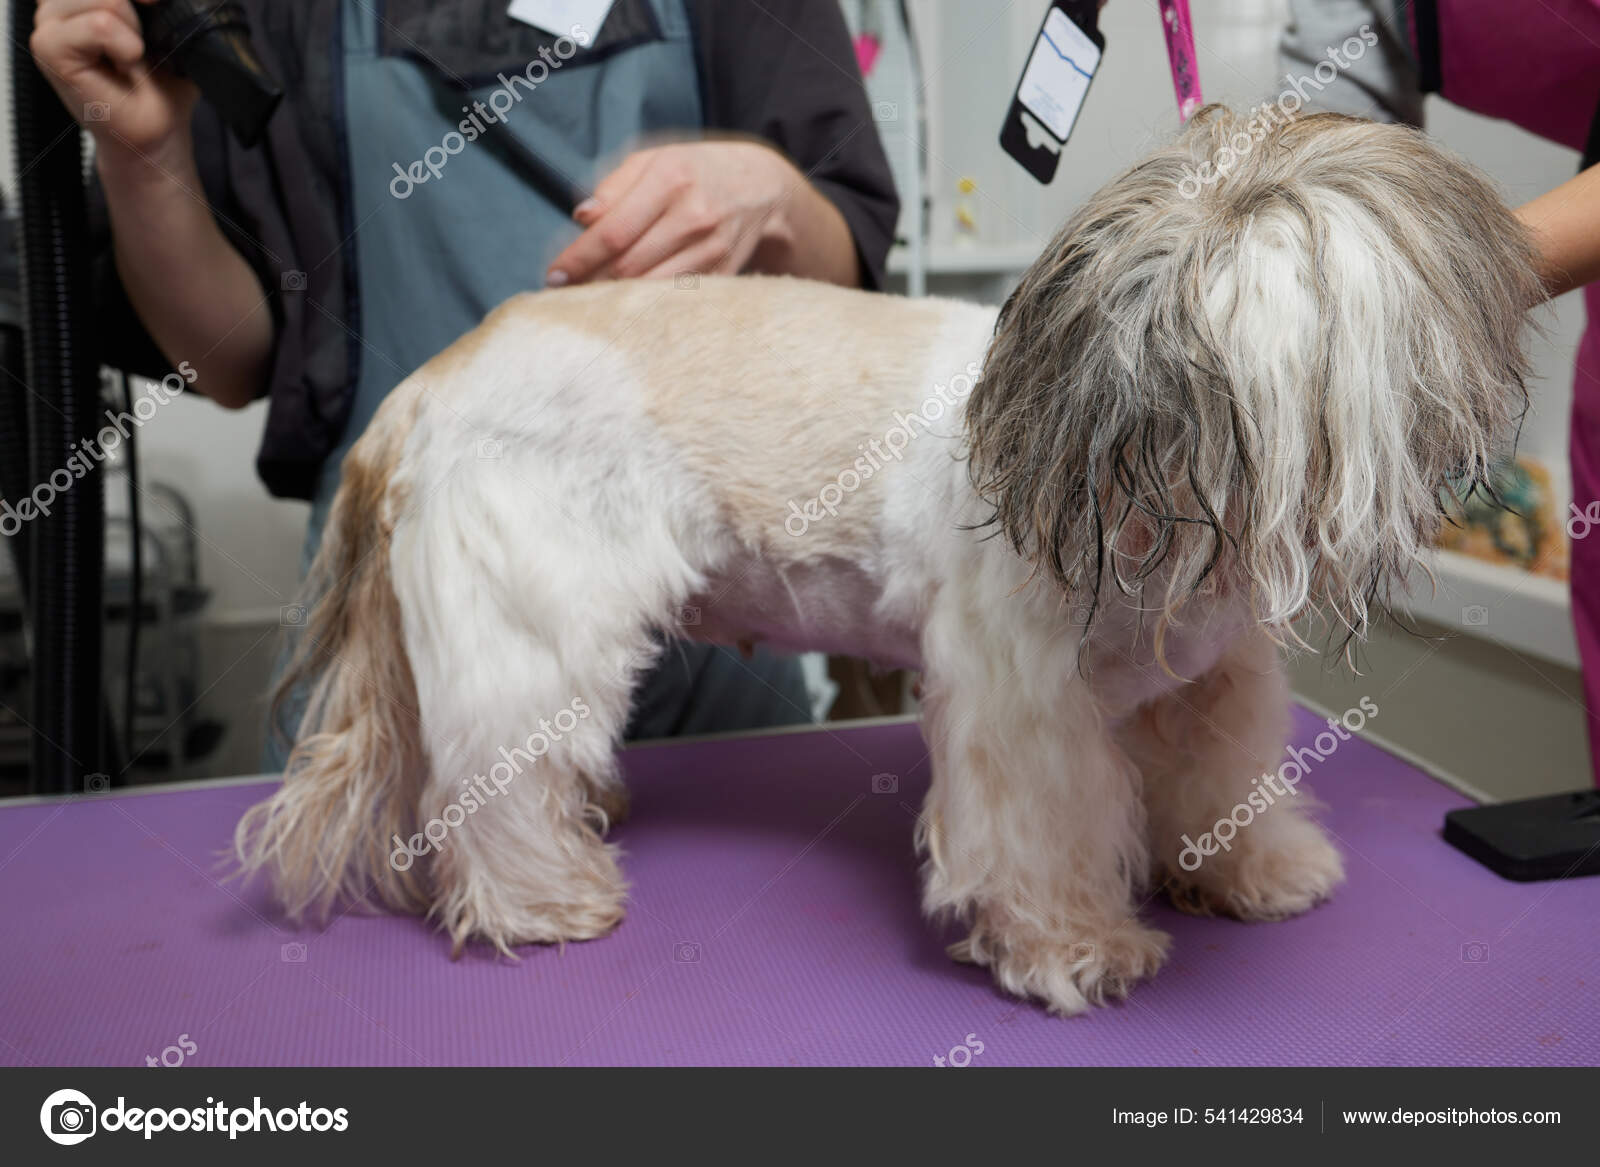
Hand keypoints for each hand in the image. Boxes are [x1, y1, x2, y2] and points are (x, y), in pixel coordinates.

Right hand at [31, 0, 197, 166]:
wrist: (158, 128)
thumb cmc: (160, 79)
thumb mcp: (165, 21)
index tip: (152, 3)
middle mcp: (58, 0)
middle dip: (139, 7)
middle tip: (142, 42)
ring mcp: (48, 20)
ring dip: (134, 31)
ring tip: (130, 56)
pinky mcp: (48, 46)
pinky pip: (100, 24)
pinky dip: (125, 46)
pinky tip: (123, 65)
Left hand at [546, 140, 806, 285]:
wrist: (761, 186)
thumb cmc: (694, 171)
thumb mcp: (654, 160)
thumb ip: (615, 186)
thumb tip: (581, 218)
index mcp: (670, 179)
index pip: (613, 231)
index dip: (579, 258)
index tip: (555, 276)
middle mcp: (694, 215)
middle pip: (629, 264)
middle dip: (591, 282)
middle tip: (565, 293)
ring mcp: (712, 247)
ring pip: (651, 287)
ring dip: (615, 298)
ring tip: (589, 299)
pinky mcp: (723, 272)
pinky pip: (676, 297)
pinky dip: (646, 304)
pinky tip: (626, 304)